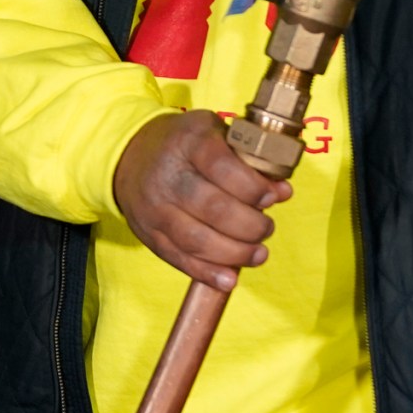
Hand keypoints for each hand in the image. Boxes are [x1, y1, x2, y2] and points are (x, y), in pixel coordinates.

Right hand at [113, 111, 292, 292]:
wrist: (130, 156)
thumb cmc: (185, 145)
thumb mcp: (215, 134)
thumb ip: (249, 160)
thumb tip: (282, 191)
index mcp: (188, 141)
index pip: (223, 167)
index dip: (253, 187)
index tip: (272, 197)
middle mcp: (167, 175)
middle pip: (213, 208)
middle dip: (250, 226)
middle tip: (266, 228)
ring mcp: (155, 207)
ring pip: (197, 240)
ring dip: (235, 253)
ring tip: (258, 253)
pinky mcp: (148, 233)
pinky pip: (178, 259)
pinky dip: (207, 273)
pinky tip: (230, 279)